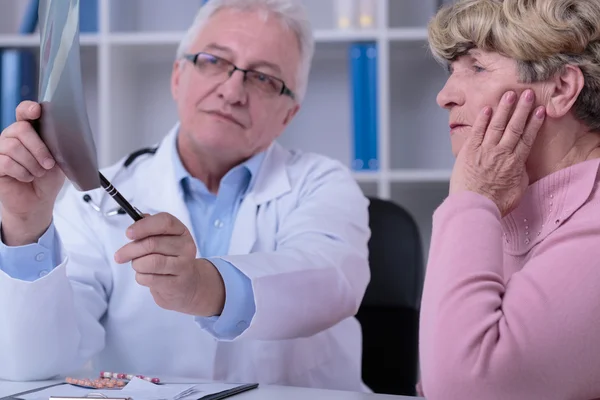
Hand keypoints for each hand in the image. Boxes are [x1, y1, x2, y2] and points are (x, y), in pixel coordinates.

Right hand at [0, 101, 64, 244]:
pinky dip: (21, 172)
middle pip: (20, 128)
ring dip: (31, 163)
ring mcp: (1, 150)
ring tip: (38, 173)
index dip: (28, 109)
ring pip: (13, 146)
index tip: (36, 111)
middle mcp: (13, 138)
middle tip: (48, 163)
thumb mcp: (58, 160)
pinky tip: (26, 177)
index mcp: (29, 133)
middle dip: (38, 147)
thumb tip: (58, 134)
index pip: (24, 113)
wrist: (38, 202)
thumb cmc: (47, 180)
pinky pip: (6, 161)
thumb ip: (54, 145)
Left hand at [114, 212, 225, 315]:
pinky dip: (141, 277)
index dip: (144, 226)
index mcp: (181, 231)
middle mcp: (186, 247)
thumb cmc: (170, 257)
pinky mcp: (176, 283)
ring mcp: (183, 266)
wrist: (187, 282)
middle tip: (120, 255)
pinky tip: (146, 275)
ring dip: (137, 264)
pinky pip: (150, 278)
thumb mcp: (164, 239)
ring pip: (150, 262)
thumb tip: (137, 220)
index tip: (129, 233)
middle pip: (152, 243)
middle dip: (130, 250)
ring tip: (138, 265)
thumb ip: (151, 227)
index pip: (165, 222)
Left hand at [450, 89, 545, 215]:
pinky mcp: (469, 152)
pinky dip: (482, 120)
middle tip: (528, 94)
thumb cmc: (495, 203)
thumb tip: (521, 167)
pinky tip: (486, 109)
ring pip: (496, 125)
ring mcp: (484, 151)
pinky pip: (476, 132)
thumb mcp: (517, 190)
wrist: (473, 206)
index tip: (540, 110)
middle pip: (514, 126)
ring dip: (504, 109)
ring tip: (509, 94)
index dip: (534, 123)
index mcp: (515, 162)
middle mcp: (501, 153)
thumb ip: (520, 175)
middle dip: (522, 109)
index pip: (527, 138)